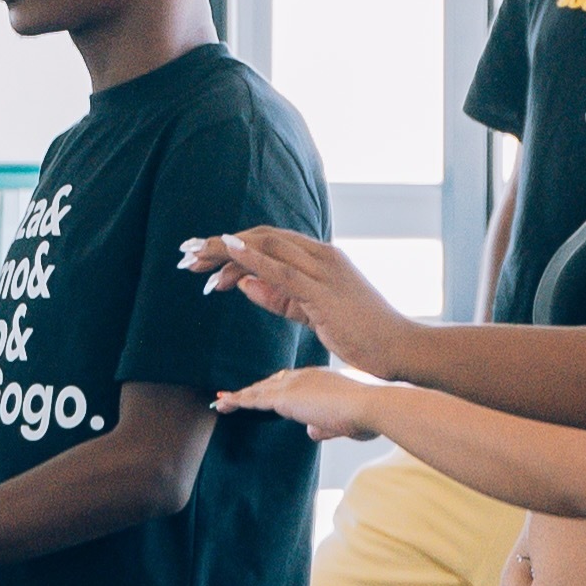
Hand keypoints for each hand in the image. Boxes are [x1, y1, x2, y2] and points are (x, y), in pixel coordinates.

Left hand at [180, 228, 421, 378]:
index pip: (268, 241)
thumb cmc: (362, 334)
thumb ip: (278, 297)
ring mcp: (323, 269)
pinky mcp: (323, 289)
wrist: (399, 348)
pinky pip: (281, 267)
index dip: (232, 246)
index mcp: (320, 258)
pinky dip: (251, 256)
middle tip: (186, 256)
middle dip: (219, 246)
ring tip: (194, 258)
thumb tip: (243, 282)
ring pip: (266, 246)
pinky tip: (227, 251)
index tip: (202, 259)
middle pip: (261, 237)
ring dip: (225, 250)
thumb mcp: (311, 313)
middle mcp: (321, 255)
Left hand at [217, 365, 389, 444]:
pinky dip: (237, 400)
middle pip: (271, 383)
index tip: (263, 393)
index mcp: (319, 378)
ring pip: (259, 390)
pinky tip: (224, 403)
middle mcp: (304, 376)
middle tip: (235, 396)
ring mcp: (294, 384)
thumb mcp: (344, 423)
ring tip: (222, 402)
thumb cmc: (366, 416)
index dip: (274, 388)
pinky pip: (254, 399)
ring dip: (240, 396)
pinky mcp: (285, 397)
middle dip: (254, 391)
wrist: (368, 406)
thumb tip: (311, 431)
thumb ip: (325, 426)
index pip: (290, 382)